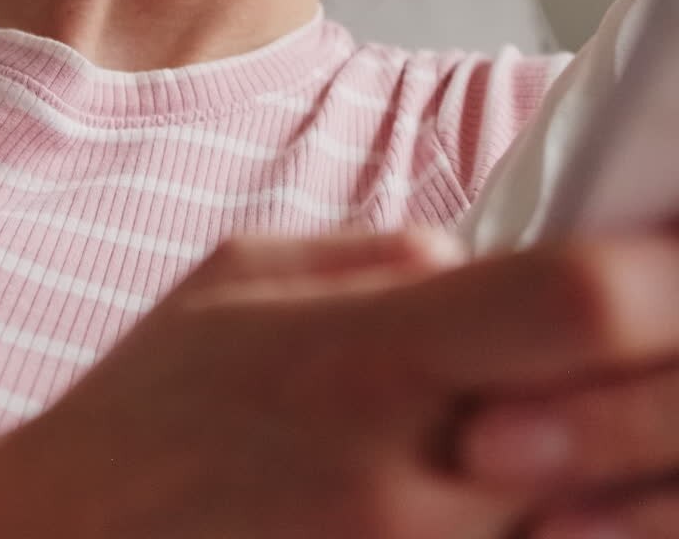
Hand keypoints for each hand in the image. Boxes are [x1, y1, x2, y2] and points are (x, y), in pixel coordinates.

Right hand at [0, 227, 678, 538]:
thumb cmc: (143, 414)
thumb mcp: (241, 278)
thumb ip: (379, 257)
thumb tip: (478, 258)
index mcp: (367, 356)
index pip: (569, 302)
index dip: (663, 273)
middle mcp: (409, 475)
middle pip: (619, 421)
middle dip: (671, 378)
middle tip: (671, 340)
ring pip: (603, 522)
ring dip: (638, 469)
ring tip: (620, 417)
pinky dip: (575, 526)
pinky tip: (557, 491)